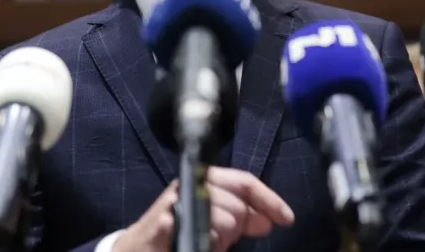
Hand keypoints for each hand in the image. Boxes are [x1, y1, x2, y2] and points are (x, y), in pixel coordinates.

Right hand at [113, 168, 294, 251]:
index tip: (286, 219)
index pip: (244, 181)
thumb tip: (268, 220)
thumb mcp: (214, 223)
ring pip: (225, 219)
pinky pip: (206, 232)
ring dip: (220, 239)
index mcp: (203, 180)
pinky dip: (209, 243)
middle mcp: (190, 184)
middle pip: (238, 203)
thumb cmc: (175, 235)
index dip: (268, 199)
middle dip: (237, 227)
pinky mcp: (166, 220)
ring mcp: (177, 200)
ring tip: (204, 242)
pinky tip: (198, 245)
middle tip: (221, 240)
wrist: (137, 250)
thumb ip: (239, 218)